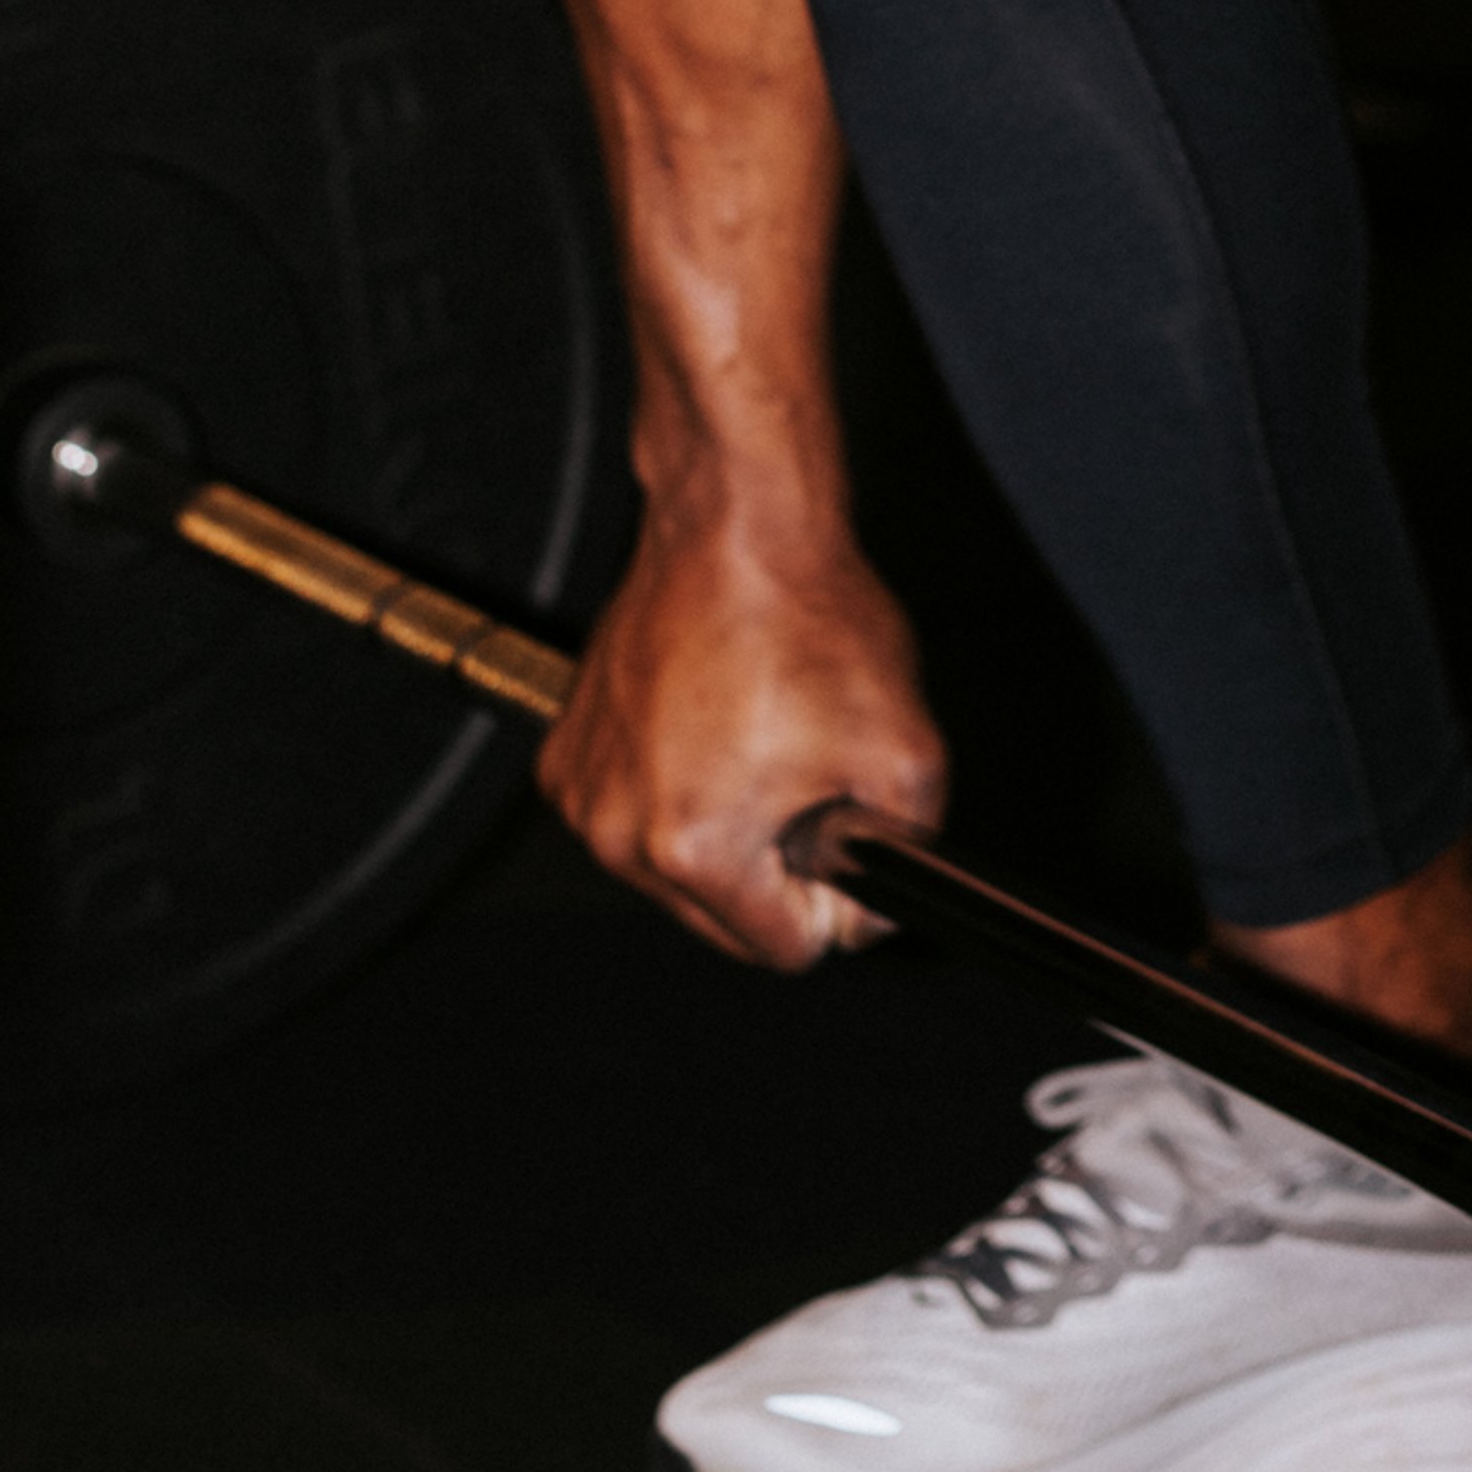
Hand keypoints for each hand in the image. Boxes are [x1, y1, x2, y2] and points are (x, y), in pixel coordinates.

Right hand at [537, 487, 946, 970]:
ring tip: (757, 737)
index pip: (787, 948)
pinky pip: (636, 813)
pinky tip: (710, 718)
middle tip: (803, 773)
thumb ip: (901, 866)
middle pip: (726, 919)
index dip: (834, 898)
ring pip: (679, 870)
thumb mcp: (905, 756)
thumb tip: (869, 920)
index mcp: (694, 847)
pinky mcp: (567, 755)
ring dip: (725, 826)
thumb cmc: (804, 617)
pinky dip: (675, 785)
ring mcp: (585, 792)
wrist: (735, 524)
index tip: (840, 837)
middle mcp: (618, 831)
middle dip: (775, 864)